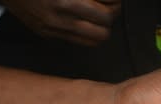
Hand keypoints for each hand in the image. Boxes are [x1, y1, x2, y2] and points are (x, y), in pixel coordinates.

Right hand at [1, 0, 121, 45]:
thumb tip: (111, 0)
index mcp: (68, 0)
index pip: (107, 13)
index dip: (115, 4)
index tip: (114, 0)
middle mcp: (60, 16)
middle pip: (104, 29)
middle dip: (111, 17)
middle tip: (110, 7)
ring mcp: (52, 28)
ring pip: (94, 40)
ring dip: (101, 29)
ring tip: (99, 16)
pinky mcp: (45, 33)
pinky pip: (76, 41)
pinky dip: (85, 33)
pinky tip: (83, 21)